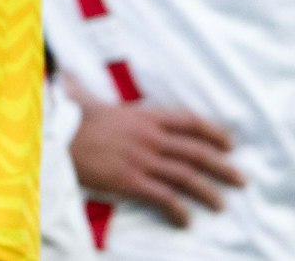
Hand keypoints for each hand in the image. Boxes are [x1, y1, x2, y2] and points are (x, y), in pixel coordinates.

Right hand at [68, 94, 244, 227]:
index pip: (190, 121)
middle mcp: (150, 137)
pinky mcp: (131, 181)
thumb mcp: (83, 98)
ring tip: (221, 205)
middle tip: (241, 180)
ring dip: (208, 193)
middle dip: (223, 167)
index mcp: (144, 116)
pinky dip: (179, 211)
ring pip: (187, 177)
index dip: (214, 132)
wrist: (53, 138)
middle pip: (197, 152)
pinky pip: (164, 198)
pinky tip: (186, 220)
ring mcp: (142, 160)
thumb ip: (84, 89)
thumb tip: (66, 75)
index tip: (229, 144)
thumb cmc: (67, 119)